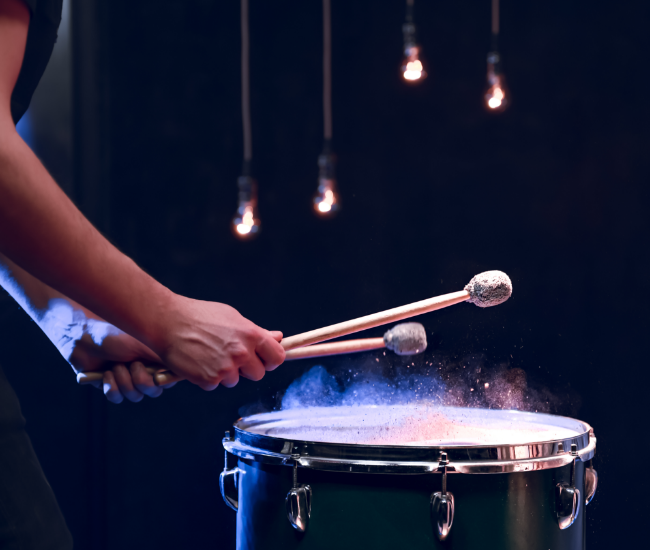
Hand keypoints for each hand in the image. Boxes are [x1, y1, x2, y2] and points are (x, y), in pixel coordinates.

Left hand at [70, 320, 175, 403]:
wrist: (84, 333)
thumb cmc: (116, 332)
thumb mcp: (148, 342)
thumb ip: (169, 357)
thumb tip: (188, 369)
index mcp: (155, 357)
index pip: (170, 378)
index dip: (164, 380)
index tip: (156, 373)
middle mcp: (143, 367)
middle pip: (153, 391)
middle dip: (141, 380)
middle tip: (133, 364)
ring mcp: (126, 376)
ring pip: (135, 396)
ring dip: (124, 381)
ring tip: (115, 365)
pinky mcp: (108, 383)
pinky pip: (116, 398)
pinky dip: (111, 386)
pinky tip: (105, 373)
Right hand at [153, 296, 285, 390]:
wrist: (168, 322)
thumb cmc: (199, 315)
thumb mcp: (232, 317)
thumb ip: (256, 332)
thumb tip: (277, 338)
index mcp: (251, 335)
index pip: (277, 357)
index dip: (270, 359)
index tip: (263, 359)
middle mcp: (241, 353)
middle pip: (258, 374)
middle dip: (247, 369)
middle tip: (230, 356)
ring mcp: (225, 368)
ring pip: (235, 380)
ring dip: (225, 373)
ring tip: (209, 355)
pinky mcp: (209, 380)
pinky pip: (215, 385)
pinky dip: (207, 377)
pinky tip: (198, 361)